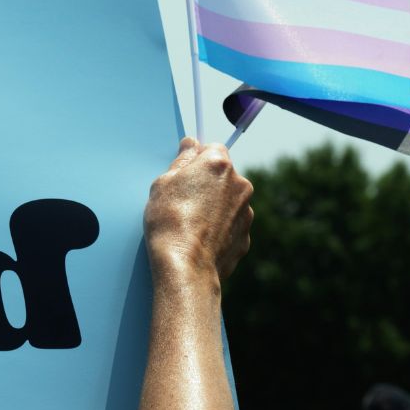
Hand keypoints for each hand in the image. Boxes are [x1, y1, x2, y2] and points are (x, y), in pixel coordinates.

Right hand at [143, 138, 253, 280]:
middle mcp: (239, 184)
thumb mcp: (163, 183)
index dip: (196, 160)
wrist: (186, 265)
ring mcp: (246, 212)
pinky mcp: (245, 237)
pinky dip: (219, 229)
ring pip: (228, 201)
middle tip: (182, 200)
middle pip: (223, 176)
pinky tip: (199, 239)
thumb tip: (191, 144)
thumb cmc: (170, 220)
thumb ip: (182, 160)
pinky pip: (231, 226)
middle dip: (206, 184)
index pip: (212, 148)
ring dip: (214, 207)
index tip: (183, 173)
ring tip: (190, 224)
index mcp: (219, 165)